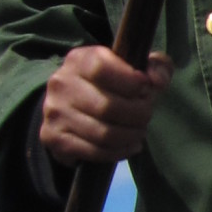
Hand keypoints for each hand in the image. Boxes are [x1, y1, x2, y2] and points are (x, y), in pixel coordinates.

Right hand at [40, 47, 172, 165]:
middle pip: (108, 106)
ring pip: (103, 133)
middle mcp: (61, 83)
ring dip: (131, 135)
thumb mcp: (139, 68)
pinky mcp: (54, 138)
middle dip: (138, 114)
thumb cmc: (115, 84)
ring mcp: (54, 112)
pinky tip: (129, 145)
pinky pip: (94, 151)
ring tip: (139, 131)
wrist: (75, 106)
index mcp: (79, 59)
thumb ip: (158, 67)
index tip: (144, 89)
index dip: (131, 82)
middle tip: (146, 115)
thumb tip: (156, 81)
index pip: (102, 68)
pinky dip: (119, 152)